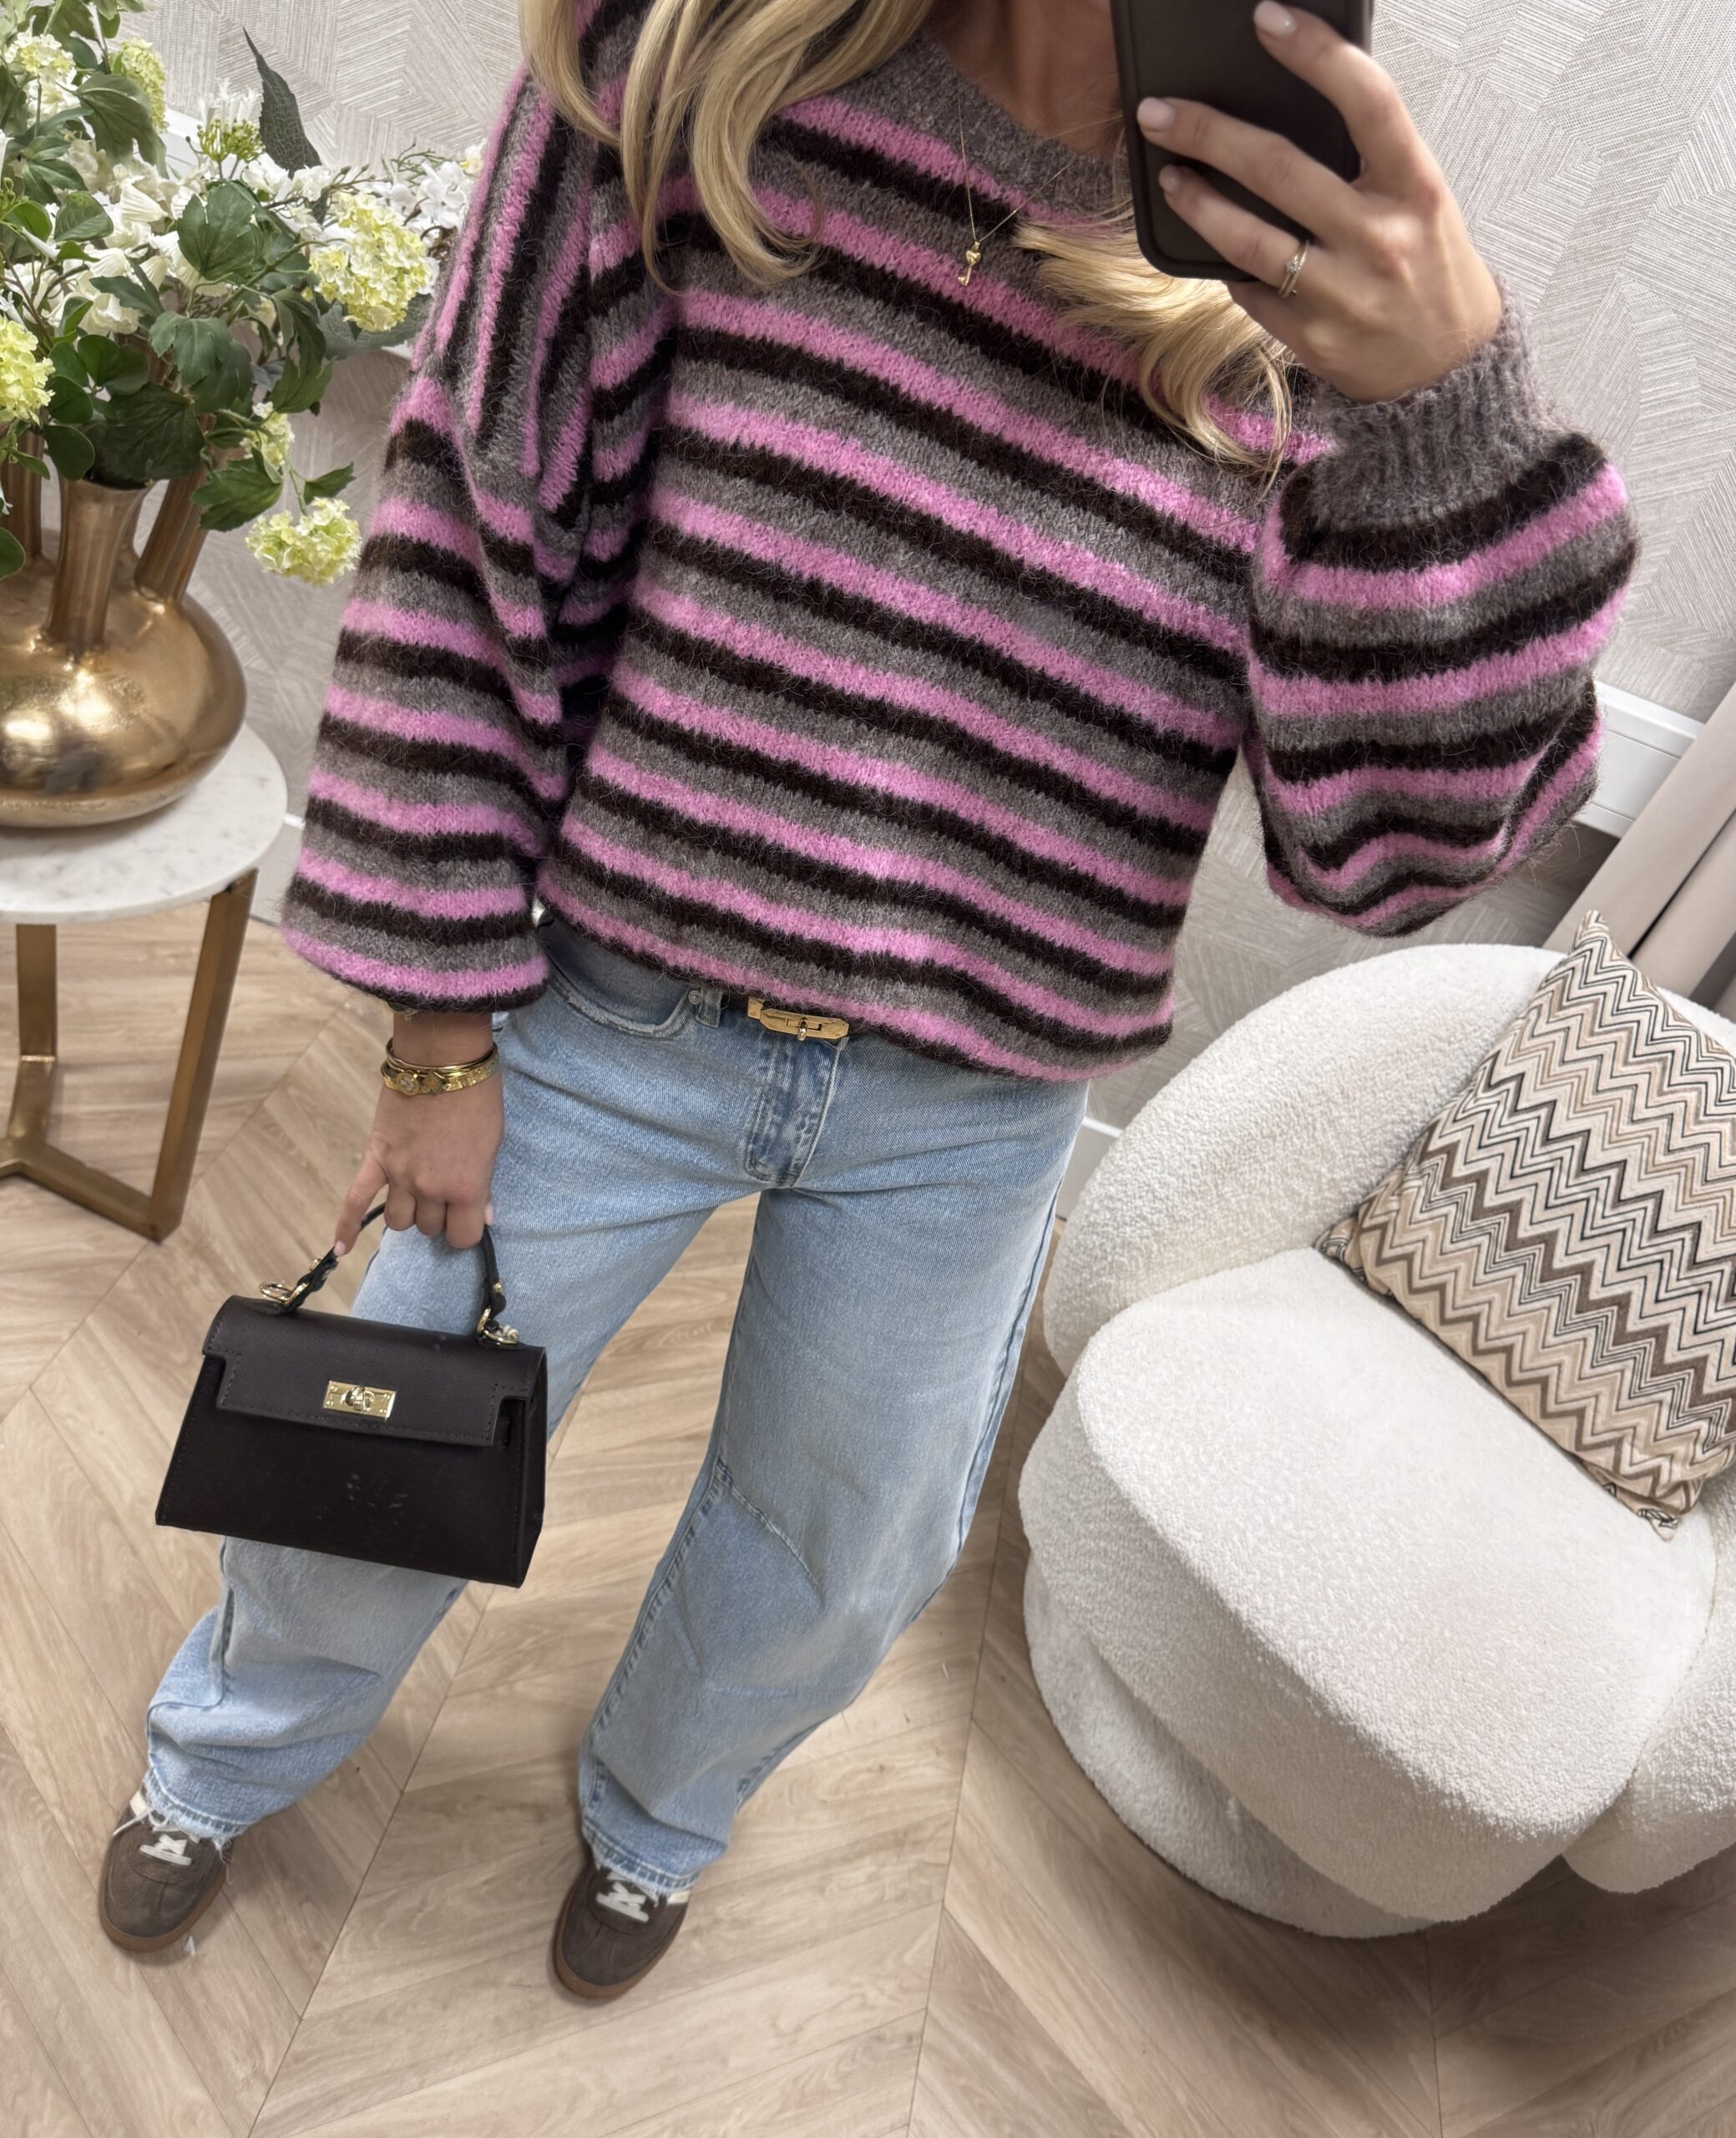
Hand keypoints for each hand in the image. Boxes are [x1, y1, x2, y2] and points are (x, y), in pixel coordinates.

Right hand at [334, 1012, 501, 1256]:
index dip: (465, 1229)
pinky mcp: (376, 1158)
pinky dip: (346, 1225)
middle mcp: (430, 1188)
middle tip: (444, 1191)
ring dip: (408, 1212)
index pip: (462, 1237)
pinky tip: (340, 1248)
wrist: (443, 1059)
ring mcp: (399, 1175)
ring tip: (416, 1195)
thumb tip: (483, 1216)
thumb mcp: (492, 1144)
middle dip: (437, 1215)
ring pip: (398, 1220)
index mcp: (465, 1187)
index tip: (466, 1217)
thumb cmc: (477, 1097)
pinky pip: (356, 1199)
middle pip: (428, 1227)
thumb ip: (484, 1184)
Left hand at [1136, 2, 1502, 403]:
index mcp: (1415, 187)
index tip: (1268, 19)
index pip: (1368, 101)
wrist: (1448, 367)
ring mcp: (1343, 294)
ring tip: (1169, 176)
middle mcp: (1380, 238)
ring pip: (1249, 239)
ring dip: (1197, 203)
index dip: (1316, 53)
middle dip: (1208, 133)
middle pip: (1279, 169)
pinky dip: (1226, 264)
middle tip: (1160, 112)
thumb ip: (1368, 158)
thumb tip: (1294, 107)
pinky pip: (1250, 290)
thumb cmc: (1428, 267)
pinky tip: (1212, 243)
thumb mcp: (1419, 199)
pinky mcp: (1312, 338)